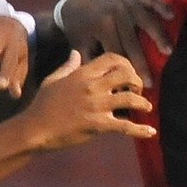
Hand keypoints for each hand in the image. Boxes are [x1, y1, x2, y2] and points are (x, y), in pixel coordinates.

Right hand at [20, 51, 154, 152]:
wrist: (35, 128)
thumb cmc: (42, 104)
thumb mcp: (53, 79)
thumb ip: (68, 66)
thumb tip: (76, 53)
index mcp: (83, 73)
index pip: (113, 59)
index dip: (126, 64)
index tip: (129, 73)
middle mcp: (93, 86)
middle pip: (126, 75)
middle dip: (137, 81)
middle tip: (138, 91)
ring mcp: (97, 105)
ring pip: (130, 99)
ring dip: (143, 103)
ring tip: (147, 108)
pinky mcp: (99, 125)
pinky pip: (126, 126)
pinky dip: (141, 130)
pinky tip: (151, 133)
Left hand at [54, 0, 175, 86]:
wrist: (77, 4)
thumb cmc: (80, 30)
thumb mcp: (80, 46)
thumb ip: (91, 62)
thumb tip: (104, 84)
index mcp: (102, 26)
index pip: (117, 52)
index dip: (125, 71)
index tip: (132, 88)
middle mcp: (116, 13)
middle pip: (133, 41)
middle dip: (142, 62)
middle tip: (150, 81)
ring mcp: (125, 2)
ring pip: (145, 19)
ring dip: (158, 34)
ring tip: (169, 50)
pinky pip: (149, 0)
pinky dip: (161, 6)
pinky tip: (172, 15)